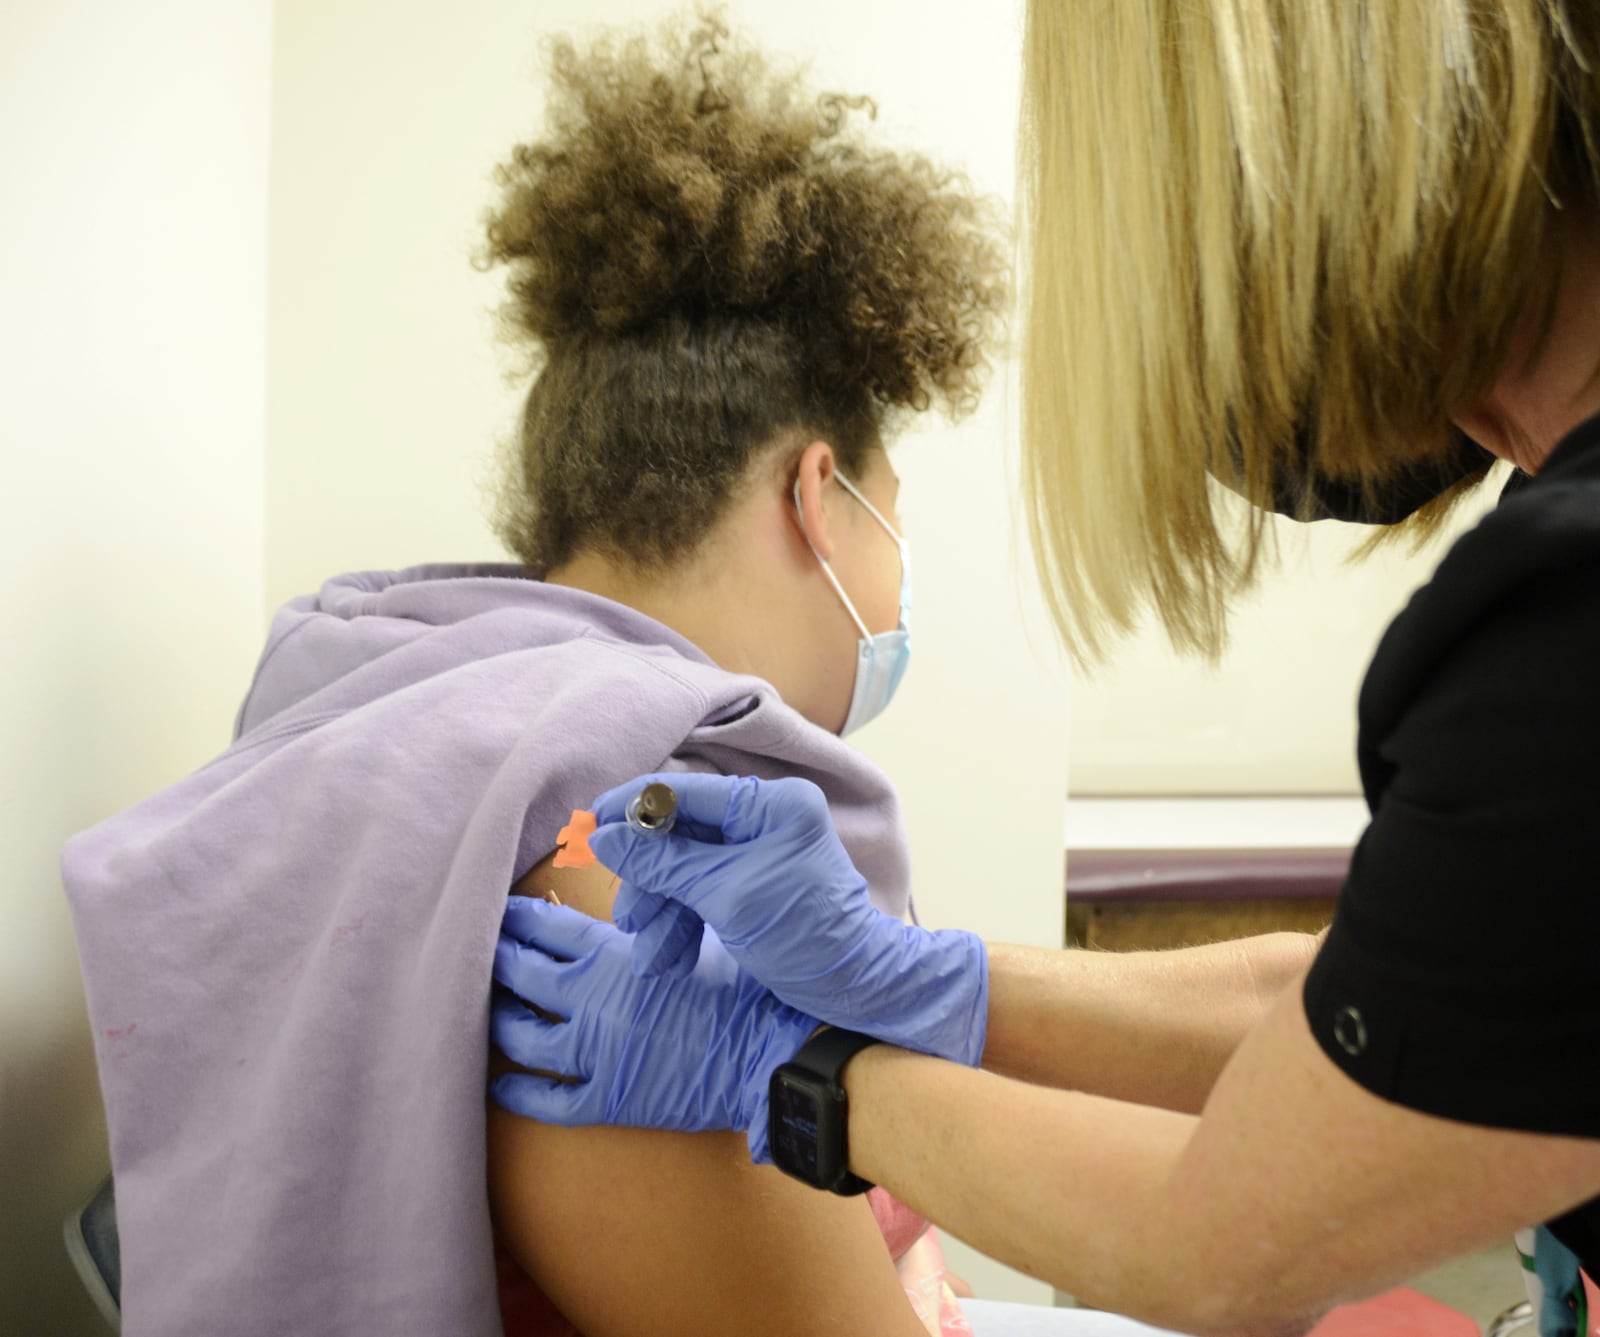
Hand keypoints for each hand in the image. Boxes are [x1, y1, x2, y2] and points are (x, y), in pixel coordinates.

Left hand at [490, 896, 816, 1161]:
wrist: (772, 1055)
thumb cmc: (745, 990)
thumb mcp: (698, 940)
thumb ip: (656, 926)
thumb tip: (637, 907)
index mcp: (615, 956)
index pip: (548, 926)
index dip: (519, 917)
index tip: (502, 910)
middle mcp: (593, 1002)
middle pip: (522, 975)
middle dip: (497, 959)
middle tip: (481, 951)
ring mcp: (595, 1055)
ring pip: (522, 1038)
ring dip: (498, 1020)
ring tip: (486, 1010)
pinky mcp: (607, 1100)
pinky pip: (547, 1101)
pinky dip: (517, 1093)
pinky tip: (501, 1083)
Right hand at [586, 773, 987, 1066]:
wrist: (855, 988)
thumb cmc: (804, 935)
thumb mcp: (727, 896)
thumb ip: (665, 864)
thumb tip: (604, 836)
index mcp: (772, 804)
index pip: (686, 792)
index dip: (633, 809)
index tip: (590, 827)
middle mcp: (767, 818)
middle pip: (680, 836)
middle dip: (650, 882)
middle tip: (630, 920)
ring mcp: (760, 853)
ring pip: (685, 871)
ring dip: (661, 913)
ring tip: (650, 959)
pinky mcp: (753, 886)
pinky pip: (702, 893)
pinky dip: (681, 925)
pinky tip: (666, 959)